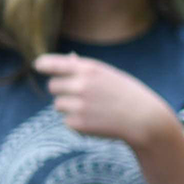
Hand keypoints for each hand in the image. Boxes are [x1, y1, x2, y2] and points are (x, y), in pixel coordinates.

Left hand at [35, 54, 177, 146]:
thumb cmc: (128, 95)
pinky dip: (78, 122)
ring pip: (58, 105)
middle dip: (62, 91)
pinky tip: (96, 121)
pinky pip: (67, 121)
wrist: (145, 120)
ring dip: (70, 108)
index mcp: (89, 70)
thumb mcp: (110, 75)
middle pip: (53, 86)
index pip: (52, 64)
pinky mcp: (78, 123)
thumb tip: (66, 60)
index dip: (44, 64)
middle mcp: (81, 85)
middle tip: (80, 96)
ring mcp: (78, 105)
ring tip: (93, 110)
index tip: (39, 65)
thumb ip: (86, 69)